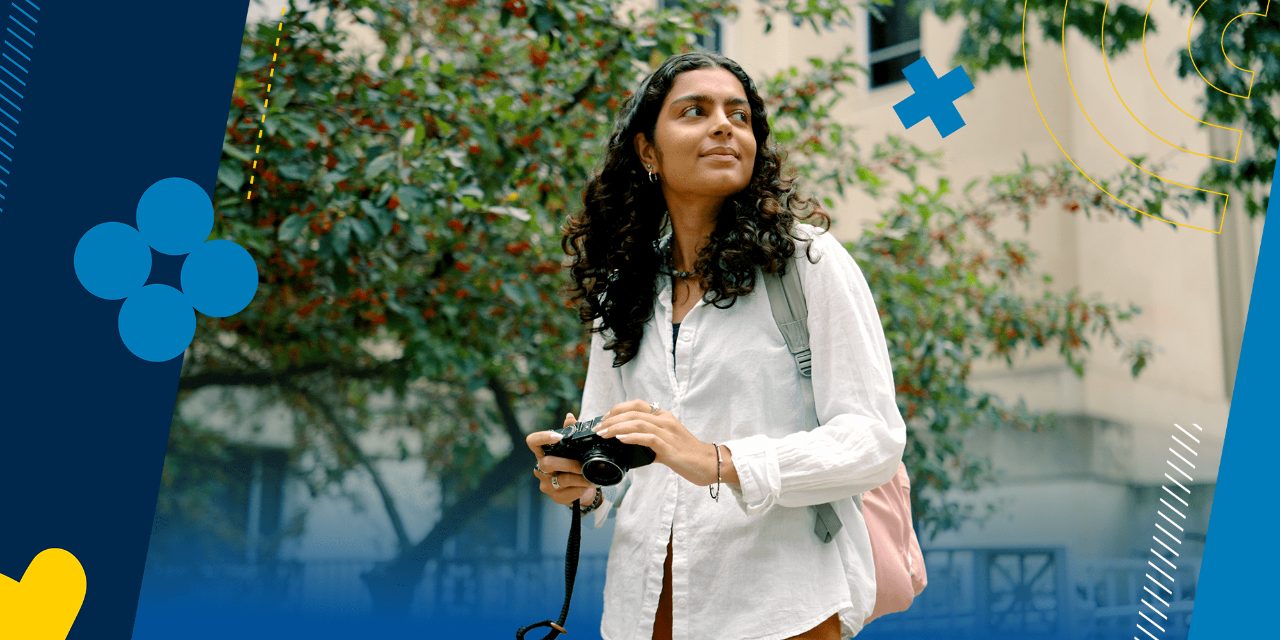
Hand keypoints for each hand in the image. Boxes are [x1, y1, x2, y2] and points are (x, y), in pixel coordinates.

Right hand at [526, 412, 597, 506]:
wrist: (583, 488)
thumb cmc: (576, 464)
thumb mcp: (575, 449)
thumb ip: (571, 433)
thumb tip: (569, 417)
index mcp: (543, 453)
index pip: (532, 441)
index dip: (542, 437)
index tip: (558, 437)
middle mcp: (541, 469)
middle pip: (547, 463)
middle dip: (569, 464)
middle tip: (583, 465)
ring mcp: (546, 484)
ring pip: (561, 480)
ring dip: (579, 478)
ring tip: (591, 477)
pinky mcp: (556, 497)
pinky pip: (569, 493)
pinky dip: (581, 489)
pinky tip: (587, 486)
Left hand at [592, 399, 729, 486]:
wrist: (709, 464)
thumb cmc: (687, 456)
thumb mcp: (665, 443)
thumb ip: (648, 441)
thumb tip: (627, 446)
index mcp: (664, 417)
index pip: (637, 405)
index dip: (618, 410)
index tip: (604, 420)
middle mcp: (665, 420)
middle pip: (633, 412)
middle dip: (612, 419)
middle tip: (598, 429)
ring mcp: (668, 432)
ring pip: (638, 423)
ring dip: (617, 428)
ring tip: (603, 434)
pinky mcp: (670, 447)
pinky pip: (648, 438)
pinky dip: (632, 437)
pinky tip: (620, 440)